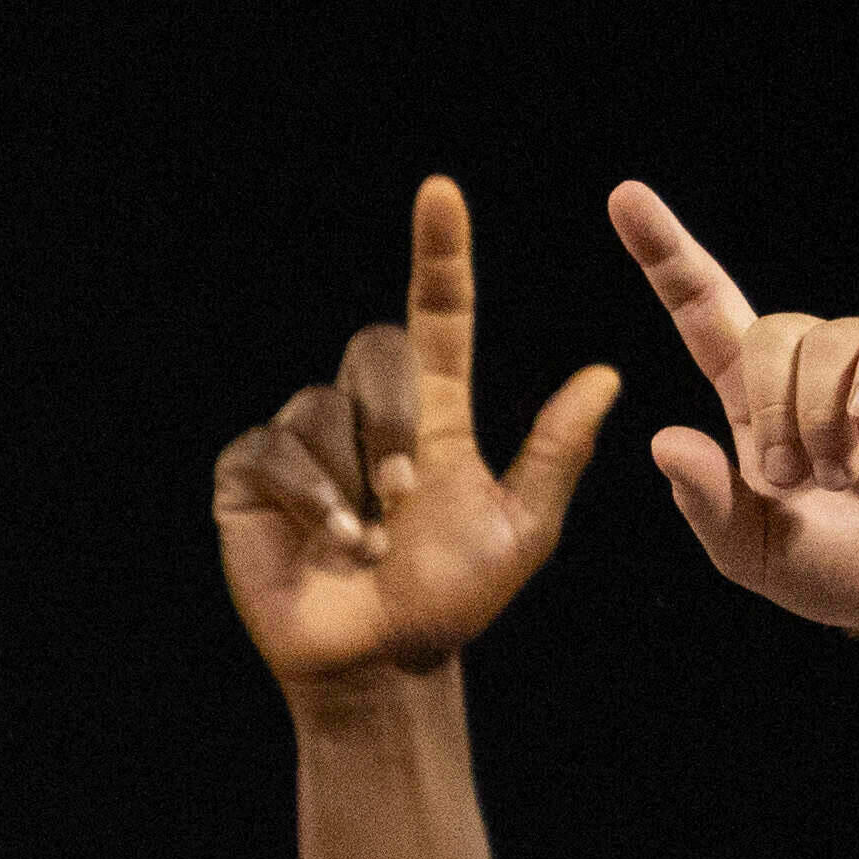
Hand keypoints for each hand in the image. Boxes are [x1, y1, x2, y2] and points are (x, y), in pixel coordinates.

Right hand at [209, 178, 622, 700]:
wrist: (378, 664)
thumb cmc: (450, 603)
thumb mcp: (521, 529)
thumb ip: (554, 452)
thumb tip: (607, 375)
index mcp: (433, 415)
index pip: (436, 315)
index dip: (439, 254)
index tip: (440, 194)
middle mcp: (365, 417)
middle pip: (375, 354)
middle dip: (393, 421)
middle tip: (407, 499)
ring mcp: (304, 446)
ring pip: (322, 408)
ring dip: (354, 477)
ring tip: (369, 538)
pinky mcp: (251, 478)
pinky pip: (274, 450)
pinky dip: (310, 496)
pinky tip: (330, 540)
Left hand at [618, 181, 858, 650]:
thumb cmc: (837, 569)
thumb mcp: (751, 550)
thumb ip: (706, 502)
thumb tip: (663, 439)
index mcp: (750, 402)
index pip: (701, 309)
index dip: (665, 254)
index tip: (624, 197)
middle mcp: (809, 369)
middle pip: (767, 329)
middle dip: (766, 409)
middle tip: (789, 480)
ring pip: (828, 338)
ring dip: (822, 417)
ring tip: (842, 475)